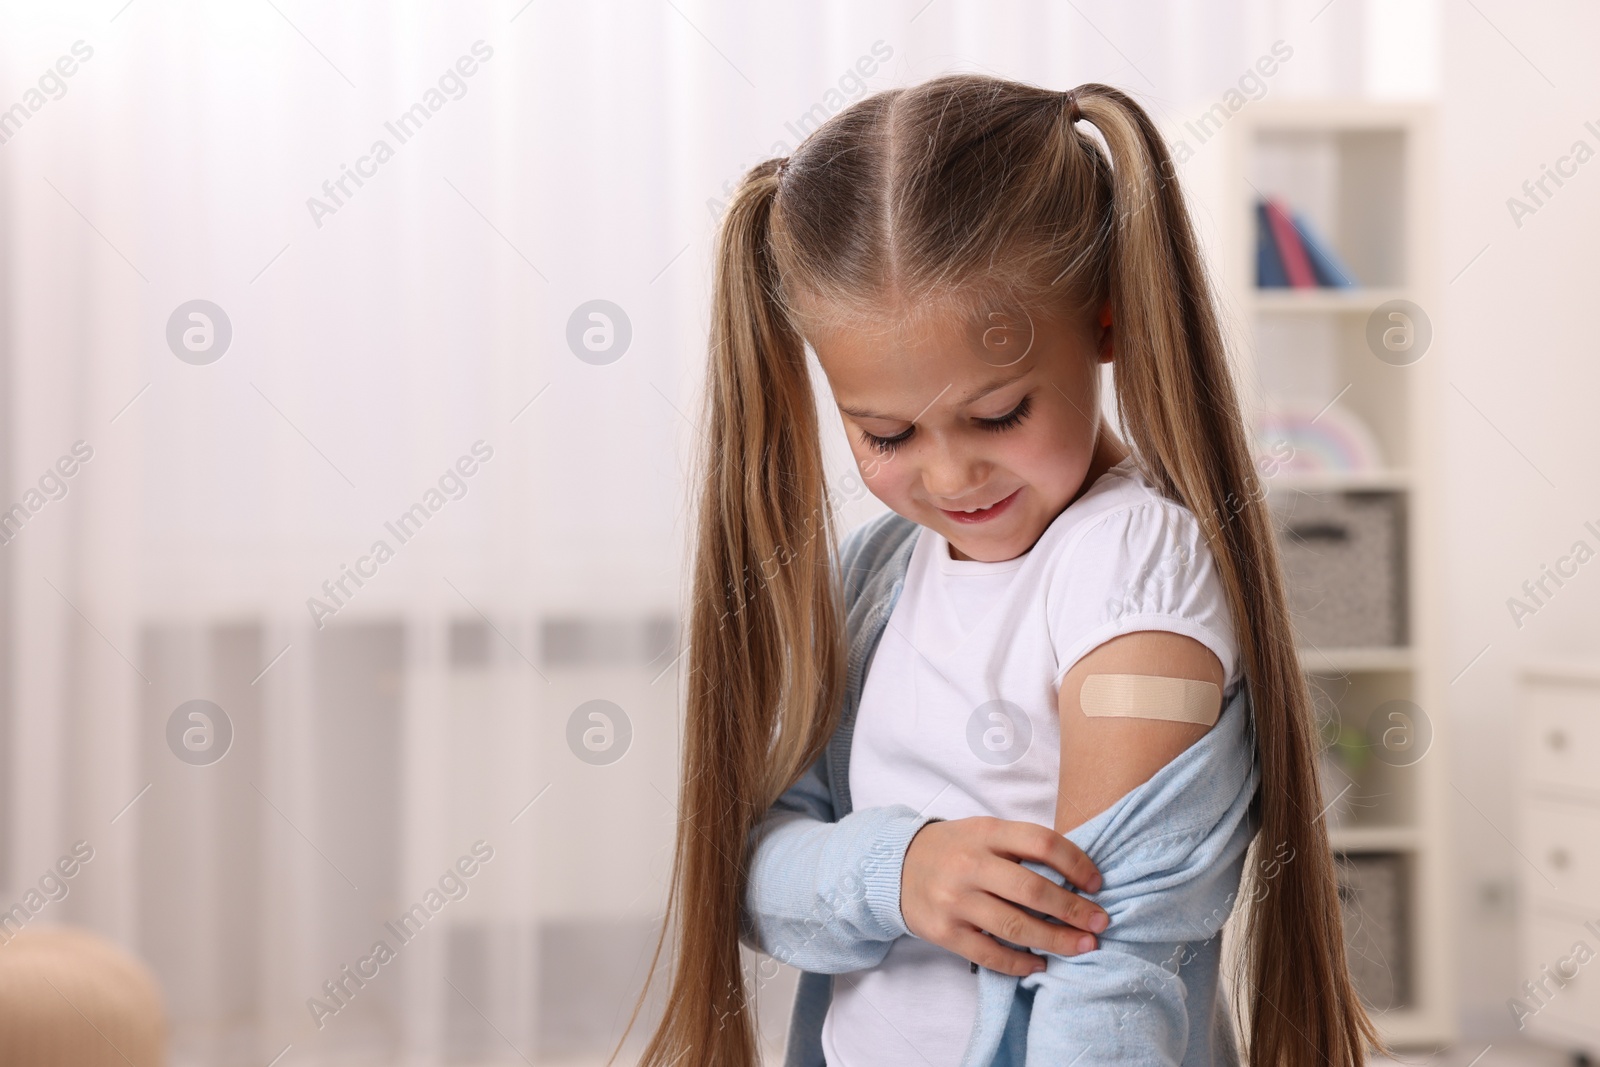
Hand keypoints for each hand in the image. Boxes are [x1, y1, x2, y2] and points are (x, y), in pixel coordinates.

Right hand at [900, 816, 1107, 976]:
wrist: (895, 867)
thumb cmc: (954, 849)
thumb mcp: (984, 832)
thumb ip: (1021, 847)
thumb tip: (1077, 877)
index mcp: (986, 833)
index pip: (1041, 843)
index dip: (1076, 863)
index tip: (1097, 883)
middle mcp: (969, 865)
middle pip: (1032, 890)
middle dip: (1074, 910)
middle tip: (1100, 923)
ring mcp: (954, 900)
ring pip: (1015, 926)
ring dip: (1056, 940)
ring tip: (1083, 946)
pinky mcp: (943, 931)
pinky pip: (989, 954)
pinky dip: (1019, 963)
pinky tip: (1040, 963)